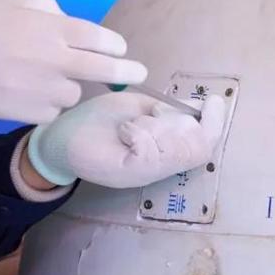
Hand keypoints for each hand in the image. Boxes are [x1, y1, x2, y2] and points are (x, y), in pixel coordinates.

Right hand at [0, 0, 147, 124]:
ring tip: (35, 75)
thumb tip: (76, 27)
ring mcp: (43, 90)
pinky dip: (45, 104)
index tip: (121, 51)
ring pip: (74, 93)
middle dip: (129, 72)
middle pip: (107, 71)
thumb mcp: (15, 3)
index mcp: (53, 29)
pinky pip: (52, 111)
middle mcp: (55, 60)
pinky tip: (21, 91)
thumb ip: (53, 12)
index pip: (104, 40)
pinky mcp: (28, 113)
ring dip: (67, 86)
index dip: (117, 47)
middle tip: (140, 74)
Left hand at [27, 90, 229, 188]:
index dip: (215, 124)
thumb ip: (167, 111)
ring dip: (159, 127)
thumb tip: (198, 106)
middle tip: (154, 113)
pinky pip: (149, 151)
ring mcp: (143, 173)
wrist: (59, 137)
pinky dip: (139, 132)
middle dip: (182, 123)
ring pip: (176, 150)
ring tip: (135, 123)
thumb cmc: (99, 121)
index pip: (204, 146)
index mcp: (164, 152)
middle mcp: (158, 168)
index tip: (213, 101)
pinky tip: (123, 130)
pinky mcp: (125, 171)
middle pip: (198, 149)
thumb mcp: (139, 109)